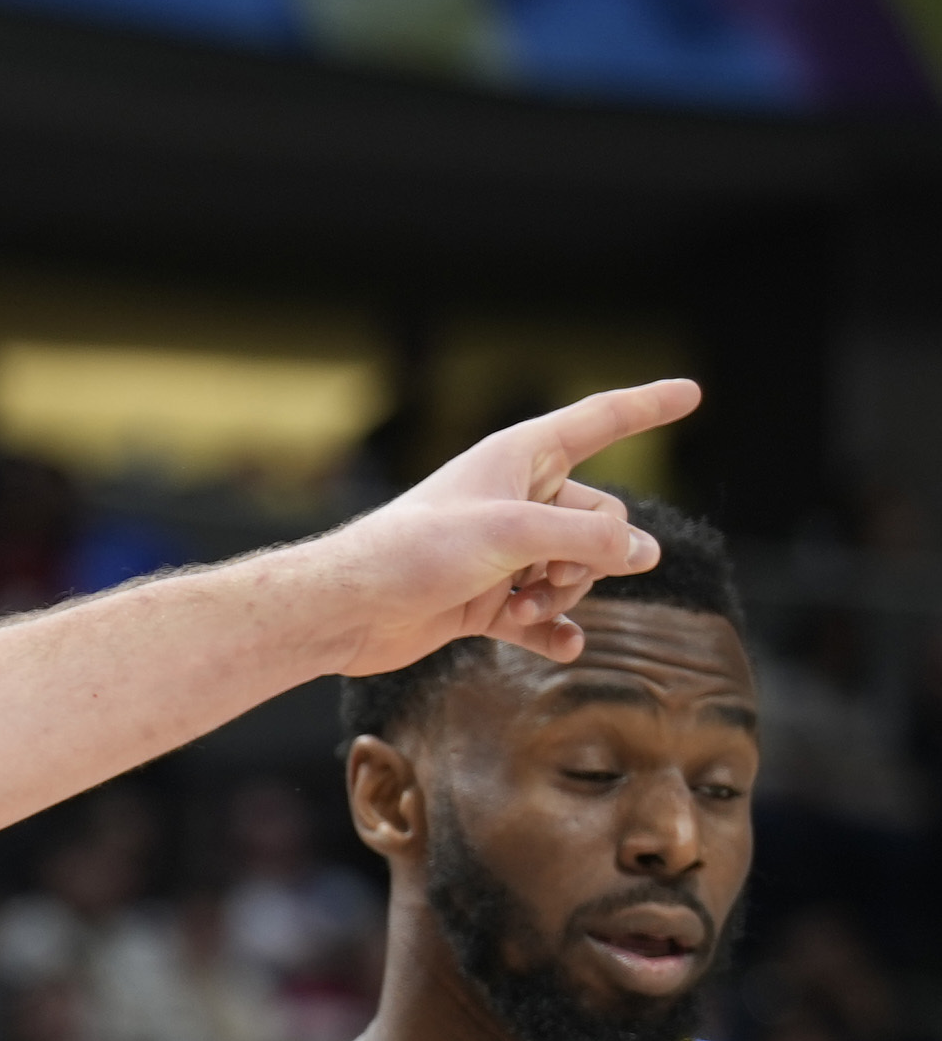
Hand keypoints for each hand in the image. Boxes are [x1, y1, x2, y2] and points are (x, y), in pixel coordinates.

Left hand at [301, 381, 697, 676]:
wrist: (347, 611)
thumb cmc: (415, 552)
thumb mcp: (513, 534)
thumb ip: (587, 541)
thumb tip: (645, 554)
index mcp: (520, 457)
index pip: (602, 420)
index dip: (648, 406)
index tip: (692, 393)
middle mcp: (517, 498)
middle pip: (601, 519)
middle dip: (589, 555)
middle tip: (544, 578)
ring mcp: (504, 552)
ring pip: (577, 570)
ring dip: (562, 596)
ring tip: (521, 609)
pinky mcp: (487, 599)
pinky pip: (545, 615)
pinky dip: (553, 630)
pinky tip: (564, 647)